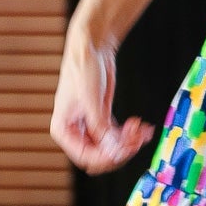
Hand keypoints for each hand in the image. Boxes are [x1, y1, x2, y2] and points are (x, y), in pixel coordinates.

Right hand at [50, 21, 154, 173]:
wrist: (91, 48)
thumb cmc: (83, 69)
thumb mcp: (91, 100)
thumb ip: (101, 127)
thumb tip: (113, 151)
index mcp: (63, 130)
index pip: (86, 157)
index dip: (107, 157)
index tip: (125, 149)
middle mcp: (74, 132)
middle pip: (100, 155)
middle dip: (120, 149)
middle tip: (138, 139)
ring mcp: (89, 127)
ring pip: (111, 147)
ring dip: (128, 142)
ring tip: (142, 130)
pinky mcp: (102, 119)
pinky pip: (117, 136)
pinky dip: (130, 134)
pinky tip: (141, 127)